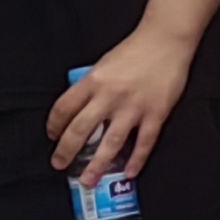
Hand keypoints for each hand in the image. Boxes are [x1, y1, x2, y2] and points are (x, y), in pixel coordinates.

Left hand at [51, 26, 195, 184]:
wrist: (166, 40)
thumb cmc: (136, 49)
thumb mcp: (104, 63)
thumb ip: (93, 86)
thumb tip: (83, 108)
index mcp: (93, 81)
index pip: (64, 108)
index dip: (54, 126)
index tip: (53, 136)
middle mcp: (109, 96)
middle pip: (80, 130)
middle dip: (66, 151)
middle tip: (60, 164)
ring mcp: (133, 107)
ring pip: (110, 142)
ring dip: (97, 165)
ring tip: (88, 180)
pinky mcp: (155, 113)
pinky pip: (144, 142)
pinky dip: (136, 160)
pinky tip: (129, 172)